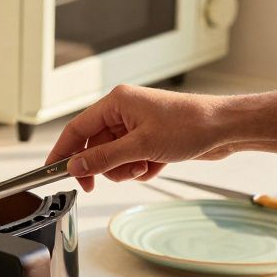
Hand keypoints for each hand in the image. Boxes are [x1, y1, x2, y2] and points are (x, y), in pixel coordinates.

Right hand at [48, 85, 232, 191]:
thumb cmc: (189, 125)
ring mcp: (137, 126)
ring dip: (126, 169)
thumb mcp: (140, 146)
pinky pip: (131, 161)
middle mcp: (124, 112)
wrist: (225, 128)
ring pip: (113, 158)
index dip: (63, 152)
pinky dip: (141, 168)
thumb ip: (103, 158)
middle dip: (107, 165)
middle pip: (95, 147)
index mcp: (116, 102)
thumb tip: (75, 167)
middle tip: (118, 173)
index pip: (77, 129)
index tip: (52, 172)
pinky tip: (159, 164)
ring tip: (147, 165)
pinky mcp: (150, 139)